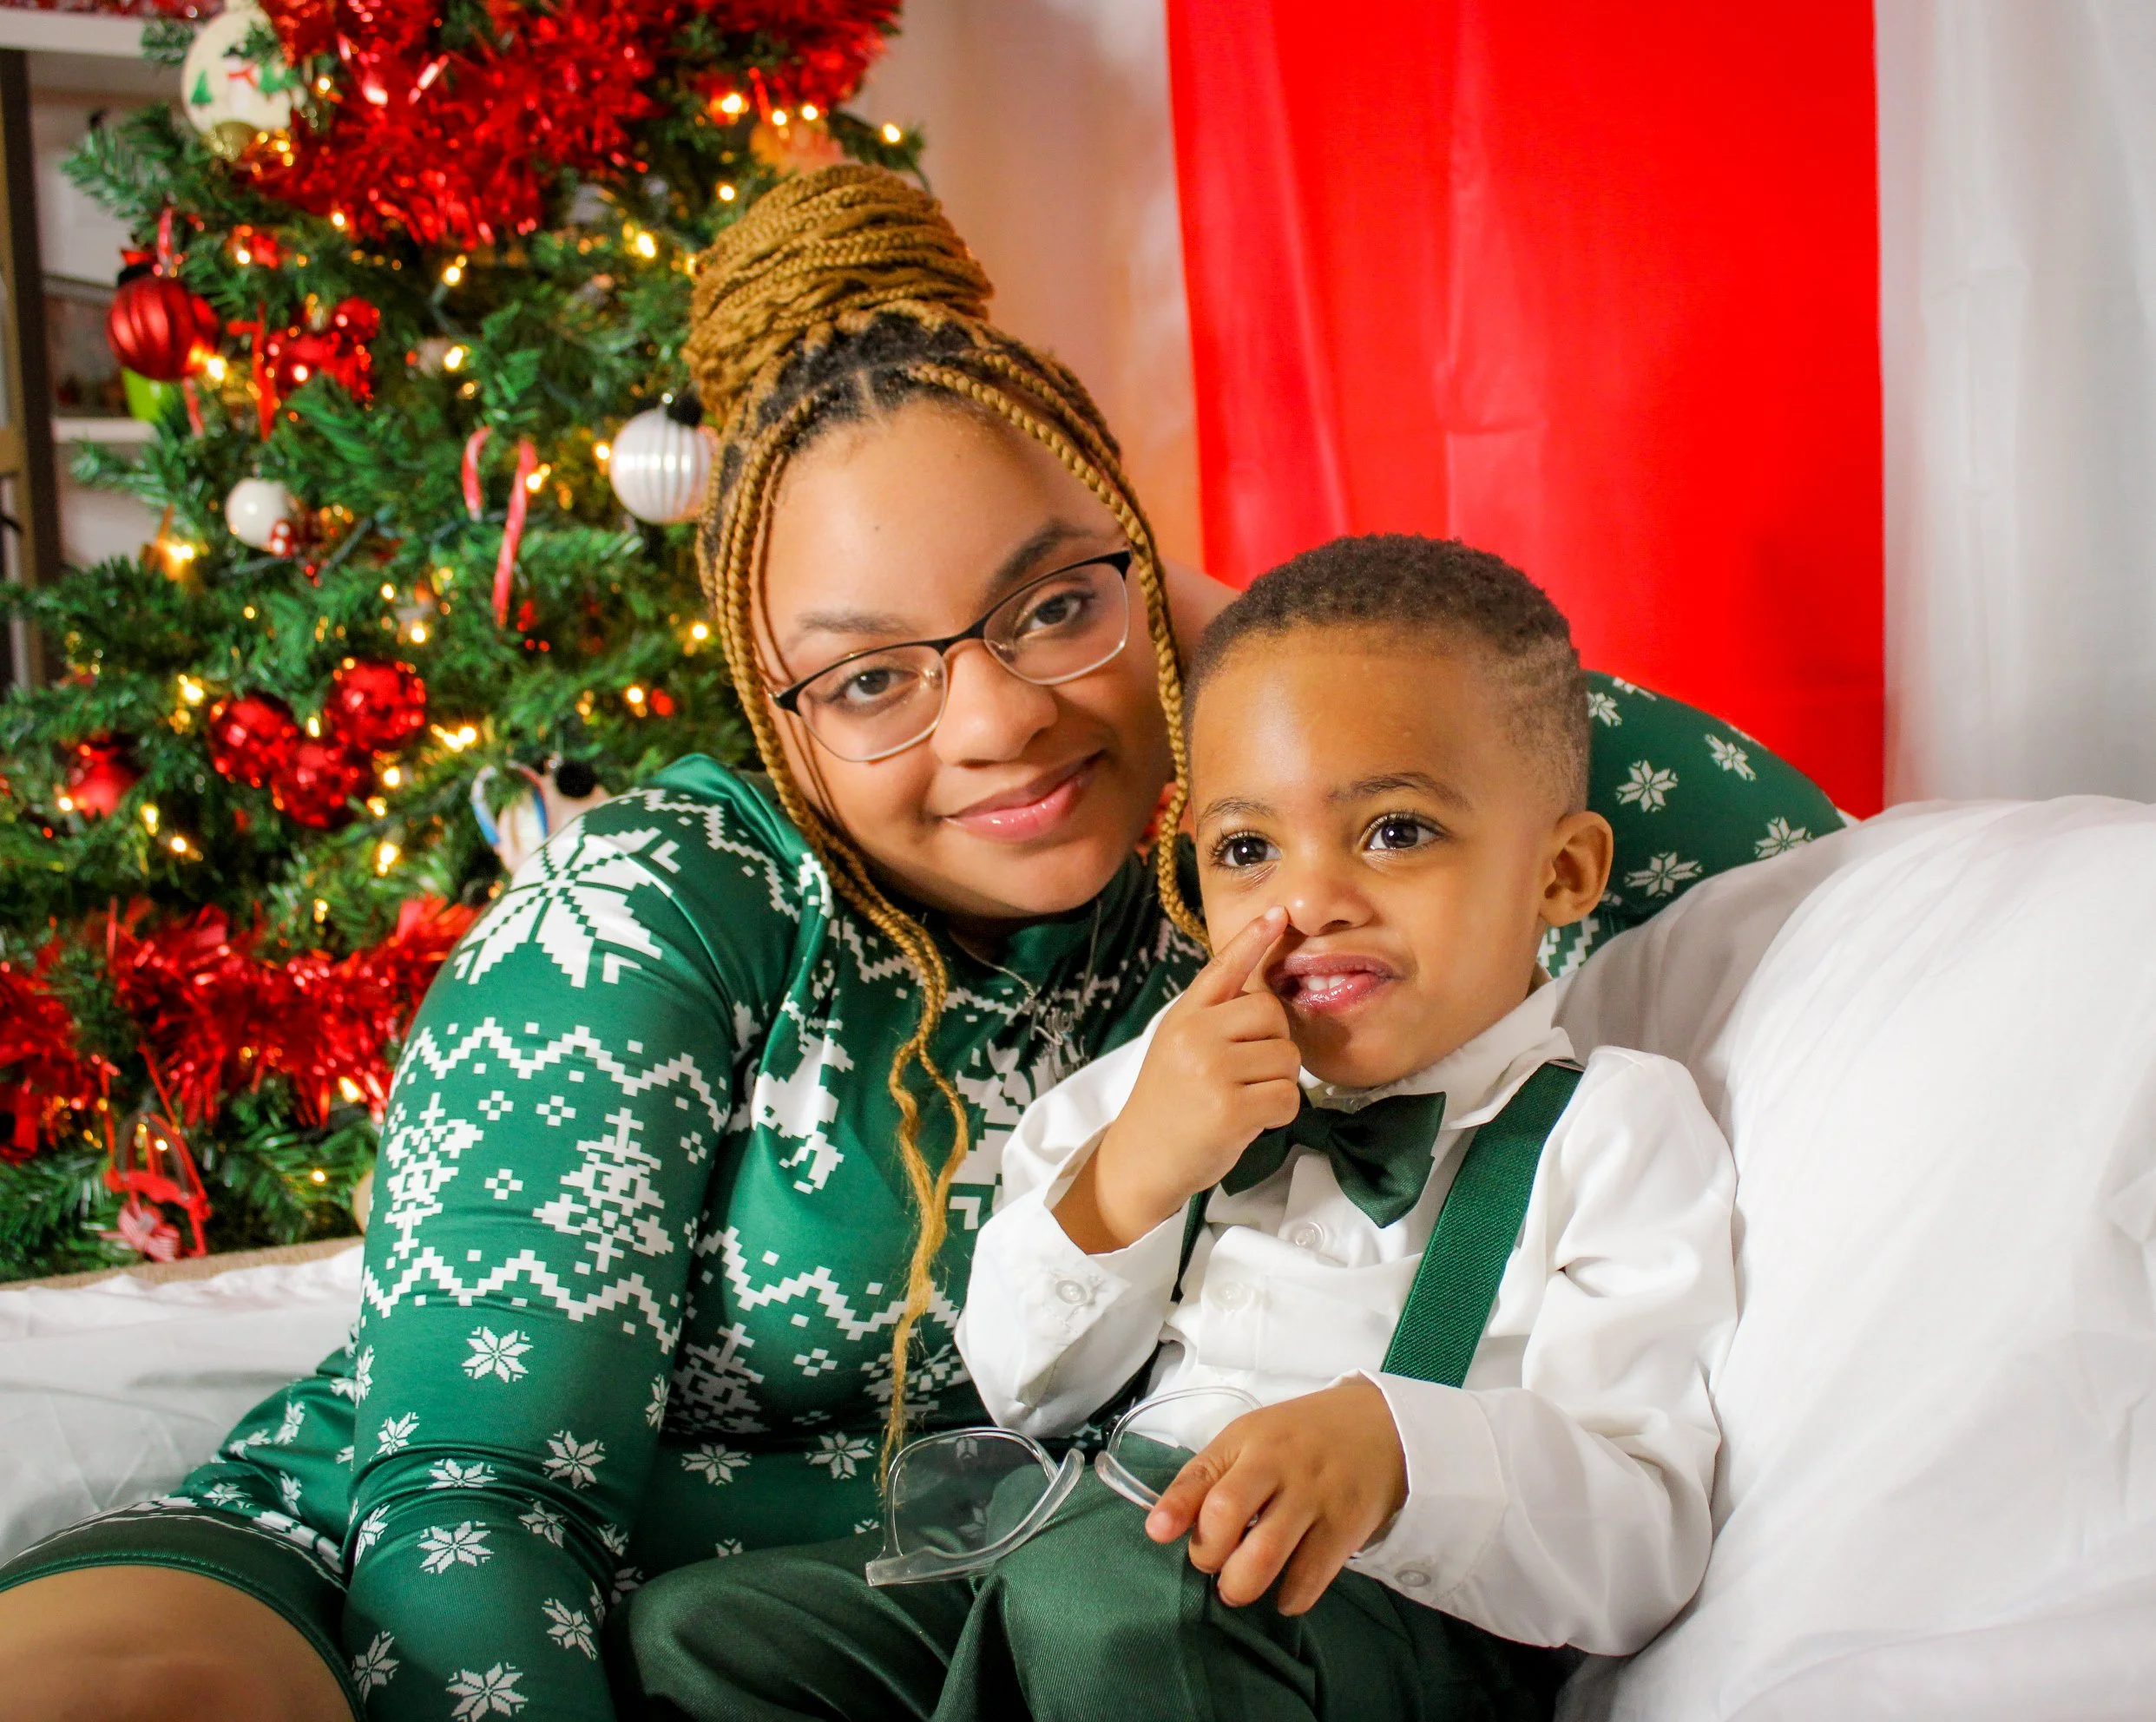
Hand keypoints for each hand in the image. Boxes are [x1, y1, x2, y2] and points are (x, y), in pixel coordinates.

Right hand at [1055, 908, 1297, 1251]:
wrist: (1140, 1161)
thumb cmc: (1168, 1105)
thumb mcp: (1176, 1047)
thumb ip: (1212, 1020)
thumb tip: (1262, 997)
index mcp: (1184, 1016)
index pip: (1223, 968)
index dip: (1253, 939)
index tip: (1278, 914)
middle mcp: (1195, 1035)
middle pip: (1272, 1013)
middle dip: (1272, 1044)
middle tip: (1243, 1074)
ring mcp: (1213, 1070)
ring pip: (1287, 1057)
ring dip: (1277, 1083)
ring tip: (1240, 1099)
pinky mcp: (1232, 1108)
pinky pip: (1288, 1096)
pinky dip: (1279, 1112)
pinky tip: (1249, 1121)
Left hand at [1144, 1377, 1408, 1614]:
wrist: (1381, 1426)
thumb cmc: (1301, 1438)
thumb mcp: (1251, 1438)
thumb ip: (1209, 1477)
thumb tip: (1161, 1526)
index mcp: (1248, 1439)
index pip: (1201, 1473)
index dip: (1175, 1507)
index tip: (1158, 1533)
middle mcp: (1278, 1465)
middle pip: (1226, 1514)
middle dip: (1207, 1554)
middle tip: (1212, 1564)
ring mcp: (1314, 1496)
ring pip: (1265, 1554)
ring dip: (1241, 1585)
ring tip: (1238, 1587)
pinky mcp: (1346, 1526)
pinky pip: (1310, 1577)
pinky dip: (1290, 1597)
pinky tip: (1284, 1592)